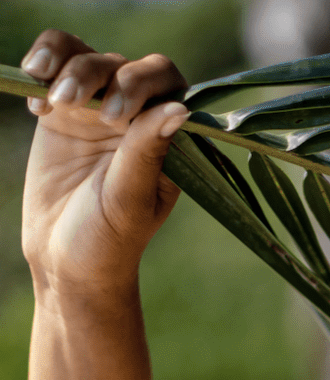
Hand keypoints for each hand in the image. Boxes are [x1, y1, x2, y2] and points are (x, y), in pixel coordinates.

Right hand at [20, 31, 189, 296]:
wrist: (66, 259)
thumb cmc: (109, 240)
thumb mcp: (128, 199)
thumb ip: (148, 152)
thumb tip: (179, 108)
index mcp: (169, 142)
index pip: (167, 84)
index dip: (142, 84)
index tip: (116, 116)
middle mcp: (139, 121)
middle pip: (125, 65)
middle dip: (98, 73)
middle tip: (76, 105)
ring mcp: (99, 112)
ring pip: (86, 56)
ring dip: (66, 65)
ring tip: (49, 100)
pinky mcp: (64, 112)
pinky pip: (54, 66)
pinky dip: (42, 69)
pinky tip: (37, 107)